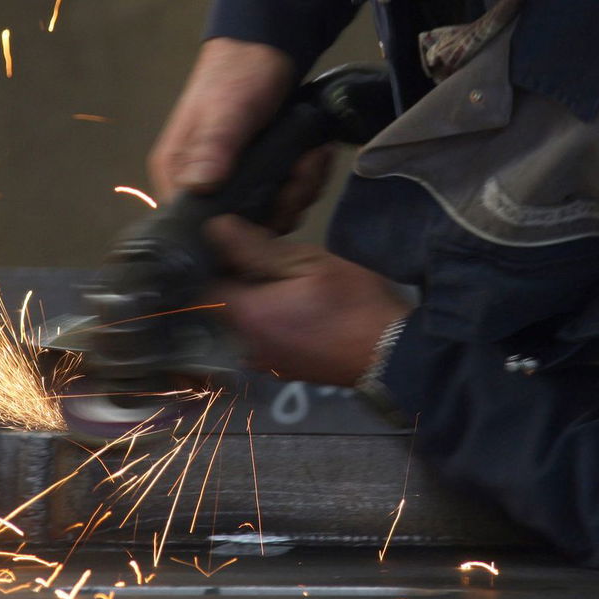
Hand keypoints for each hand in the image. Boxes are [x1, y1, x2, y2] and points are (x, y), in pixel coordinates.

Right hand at [149, 38, 332, 231]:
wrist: (270, 44)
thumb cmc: (240, 73)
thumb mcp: (229, 109)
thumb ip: (214, 147)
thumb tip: (198, 188)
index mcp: (177, 172)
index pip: (200, 226)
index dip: (241, 224)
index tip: (274, 201)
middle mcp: (200, 184)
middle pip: (242, 225)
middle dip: (281, 204)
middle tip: (302, 171)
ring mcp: (232, 180)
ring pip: (269, 212)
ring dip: (299, 190)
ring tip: (311, 158)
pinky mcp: (260, 175)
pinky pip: (283, 197)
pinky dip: (304, 181)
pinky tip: (313, 156)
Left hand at [206, 215, 409, 386]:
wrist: (395, 354)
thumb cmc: (353, 303)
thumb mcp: (308, 262)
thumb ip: (256, 248)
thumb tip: (214, 228)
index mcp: (246, 317)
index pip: (202, 284)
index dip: (211, 260)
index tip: (228, 239)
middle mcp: (245, 346)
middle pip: (221, 305)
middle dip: (233, 279)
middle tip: (256, 251)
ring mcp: (265, 363)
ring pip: (242, 322)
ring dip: (251, 299)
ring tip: (275, 274)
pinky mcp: (283, 370)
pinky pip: (261, 338)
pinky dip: (267, 319)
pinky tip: (290, 301)